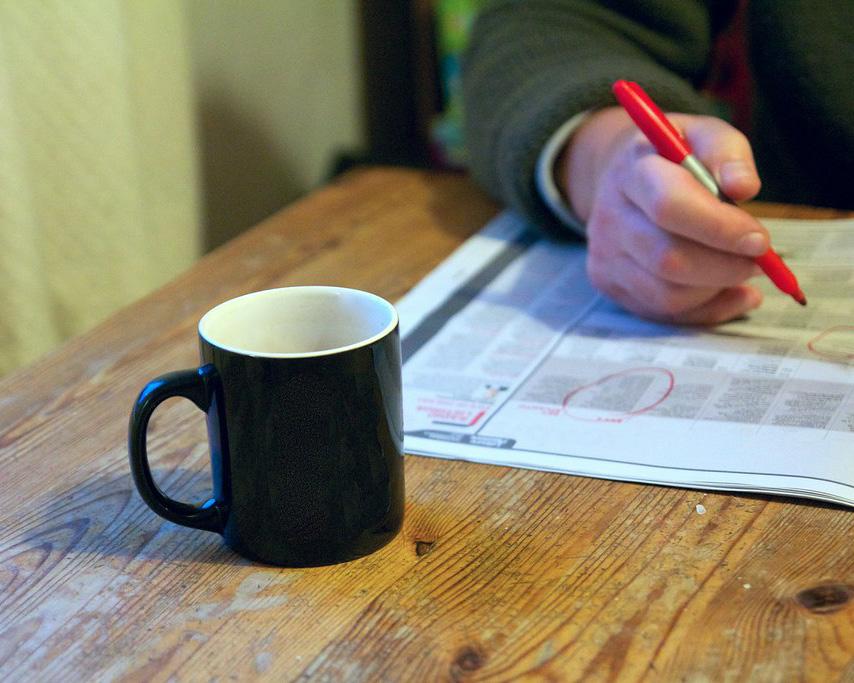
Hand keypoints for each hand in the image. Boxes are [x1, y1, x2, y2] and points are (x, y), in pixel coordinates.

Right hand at [561, 107, 765, 324]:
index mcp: (633, 170)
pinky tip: (728, 292)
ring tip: (740, 270)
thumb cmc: (674, 157)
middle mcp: (609, 216)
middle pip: (668, 259)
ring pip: (667, 294)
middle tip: (759, 261)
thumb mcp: (704, 136)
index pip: (669, 206)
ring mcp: (604, 254)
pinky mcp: (607, 282)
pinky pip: (663, 312)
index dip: (719, 229)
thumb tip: (744, 189)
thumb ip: (729, 154)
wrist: (622, 177)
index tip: (760, 241)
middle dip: (725, 267)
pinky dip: (706, 309)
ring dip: (716, 289)